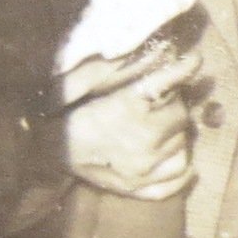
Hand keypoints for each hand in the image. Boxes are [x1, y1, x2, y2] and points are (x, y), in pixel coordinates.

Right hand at [64, 52, 197, 200]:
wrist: (42, 153)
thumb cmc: (64, 114)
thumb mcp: (83, 83)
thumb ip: (117, 68)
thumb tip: (159, 51)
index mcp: (126, 108)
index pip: (166, 84)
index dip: (182, 69)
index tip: (194, 60)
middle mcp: (141, 139)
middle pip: (180, 115)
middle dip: (172, 105)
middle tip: (158, 103)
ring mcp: (143, 168)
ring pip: (183, 144)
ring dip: (174, 133)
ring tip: (157, 128)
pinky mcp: (140, 187)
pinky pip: (178, 176)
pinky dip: (181, 167)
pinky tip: (173, 154)